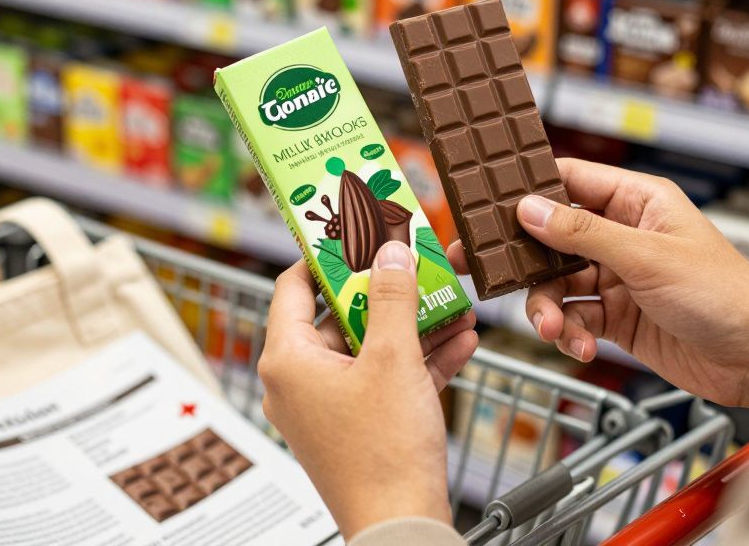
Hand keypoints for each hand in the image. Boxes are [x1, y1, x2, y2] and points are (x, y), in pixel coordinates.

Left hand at [259, 241, 478, 539]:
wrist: (401, 524)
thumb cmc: (383, 454)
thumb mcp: (394, 358)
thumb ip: (392, 297)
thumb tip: (390, 252)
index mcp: (287, 359)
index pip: (293, 286)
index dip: (324, 254)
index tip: (351, 231)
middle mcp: (297, 381)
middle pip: (338, 315)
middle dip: (385, 290)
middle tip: (413, 261)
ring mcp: (326, 406)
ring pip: (368, 347)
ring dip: (411, 324)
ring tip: (451, 301)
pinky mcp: (355, 426)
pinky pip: (383, 379)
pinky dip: (417, 360)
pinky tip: (460, 340)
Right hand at [447, 159, 748, 426]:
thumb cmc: (726, 295)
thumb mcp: (647, 258)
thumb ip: (583, 232)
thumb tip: (529, 207)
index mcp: (637, 201)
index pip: (569, 181)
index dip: (526, 191)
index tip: (486, 204)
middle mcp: (624, 234)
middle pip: (553, 237)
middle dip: (523, 260)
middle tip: (481, 271)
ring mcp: (620, 278)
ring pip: (559, 284)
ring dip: (548, 308)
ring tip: (552, 329)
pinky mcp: (619, 318)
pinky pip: (576, 319)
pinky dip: (571, 334)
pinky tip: (580, 347)